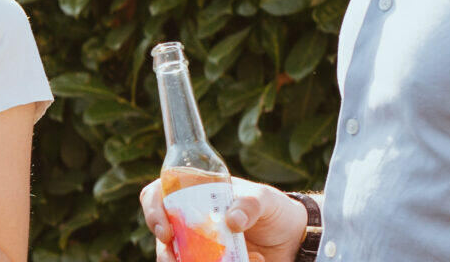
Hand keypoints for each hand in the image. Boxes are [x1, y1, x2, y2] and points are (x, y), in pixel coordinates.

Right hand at [138, 176, 305, 261]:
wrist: (295, 239)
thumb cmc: (275, 210)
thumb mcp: (265, 199)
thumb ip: (250, 204)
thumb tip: (231, 221)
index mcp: (195, 194)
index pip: (158, 196)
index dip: (153, 211)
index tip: (165, 231)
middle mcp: (190, 220)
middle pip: (162, 236)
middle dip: (166, 253)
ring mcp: (199, 245)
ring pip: (177, 258)